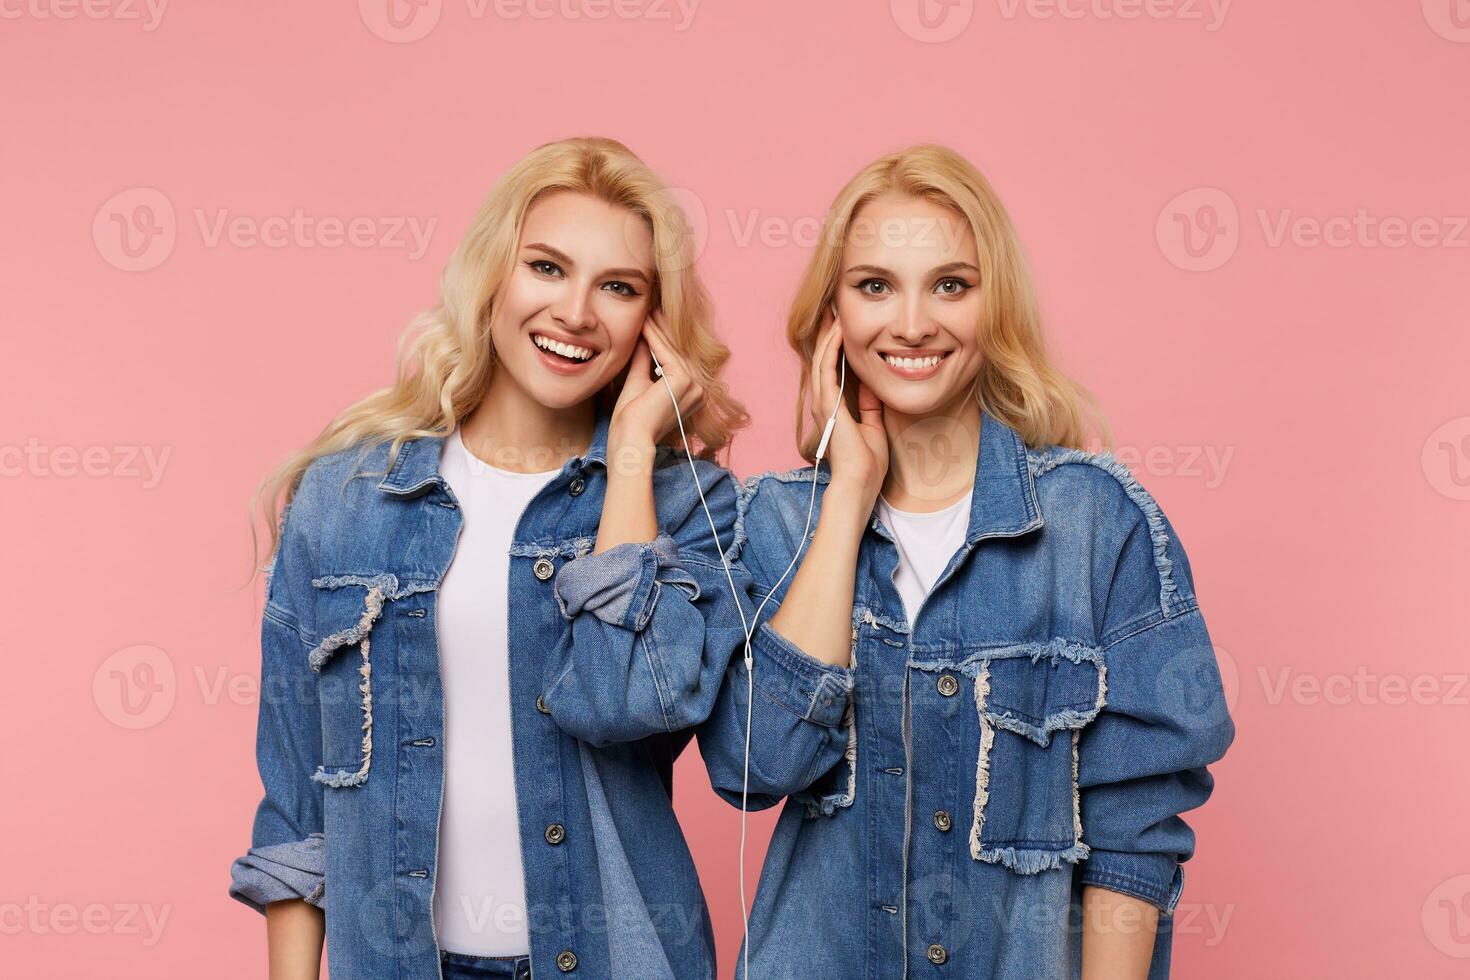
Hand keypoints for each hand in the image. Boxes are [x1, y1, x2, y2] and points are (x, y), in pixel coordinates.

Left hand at [610, 310, 704, 448]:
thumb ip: (645, 360)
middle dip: (663, 329)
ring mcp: (695, 385)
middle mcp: (699, 390)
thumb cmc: (631, 421)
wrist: (629, 439)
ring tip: (646, 311)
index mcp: (693, 393)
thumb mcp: (639, 382)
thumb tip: (644, 337)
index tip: (651, 320)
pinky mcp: (684, 381)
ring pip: (673, 349)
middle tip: (650, 308)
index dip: (664, 338)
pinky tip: (643, 323)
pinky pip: (666, 352)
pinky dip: (653, 337)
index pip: (678, 359)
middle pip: (679, 351)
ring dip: (658, 329)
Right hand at [809, 310, 887, 504]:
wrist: (860, 482)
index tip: (845, 322)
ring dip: (828, 332)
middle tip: (834, 306)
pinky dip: (832, 347)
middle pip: (823, 356)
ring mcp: (822, 401)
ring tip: (835, 310)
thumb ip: (870, 404)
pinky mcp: (826, 403)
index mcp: (834, 406)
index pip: (833, 367)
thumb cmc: (867, 462)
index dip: (837, 344)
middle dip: (828, 331)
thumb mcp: (873, 424)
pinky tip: (839, 329)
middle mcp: (823, 400)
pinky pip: (826, 367)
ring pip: (821, 357)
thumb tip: (872, 384)